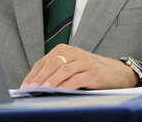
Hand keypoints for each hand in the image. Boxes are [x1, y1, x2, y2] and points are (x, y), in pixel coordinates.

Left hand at [21, 44, 137, 89]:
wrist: (116, 72)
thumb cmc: (89, 71)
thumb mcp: (72, 67)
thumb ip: (57, 72)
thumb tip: (37, 86)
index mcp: (64, 50)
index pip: (44, 61)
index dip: (33, 74)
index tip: (25, 86)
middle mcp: (73, 52)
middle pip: (52, 64)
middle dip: (39, 77)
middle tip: (30, 88)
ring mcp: (83, 61)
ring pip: (63, 70)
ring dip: (51, 80)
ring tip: (42, 89)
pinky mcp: (93, 72)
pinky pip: (78, 78)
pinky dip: (68, 85)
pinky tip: (61, 91)